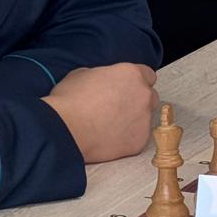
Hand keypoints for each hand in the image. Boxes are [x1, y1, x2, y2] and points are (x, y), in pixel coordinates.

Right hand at [44, 63, 158, 162]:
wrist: (65, 129)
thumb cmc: (70, 100)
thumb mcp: (82, 74)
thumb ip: (102, 75)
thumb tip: (103, 81)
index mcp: (131, 74)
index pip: (147, 75)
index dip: (136, 82)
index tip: (128, 88)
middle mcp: (143, 95)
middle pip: (150, 97)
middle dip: (138, 101)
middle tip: (118, 107)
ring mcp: (144, 120)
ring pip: (144, 119)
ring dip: (133, 120)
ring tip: (109, 124)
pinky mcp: (139, 141)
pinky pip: (137, 138)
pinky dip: (127, 138)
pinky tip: (109, 137)